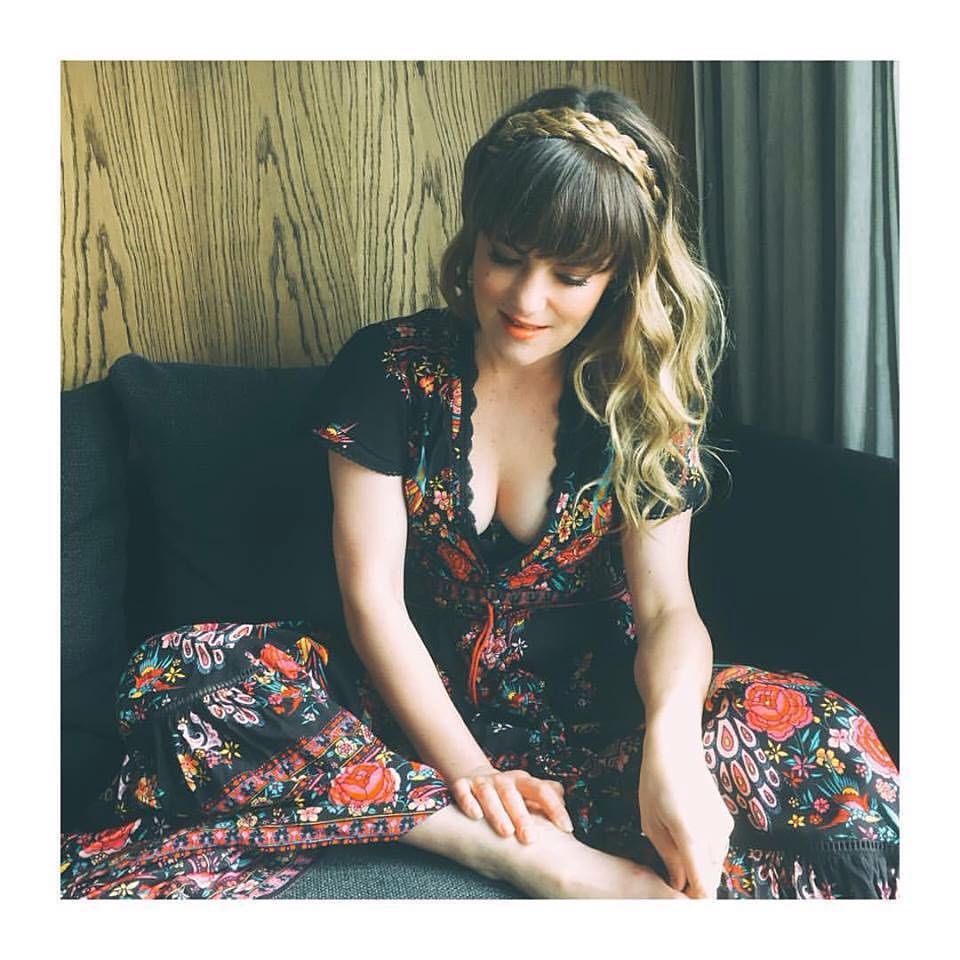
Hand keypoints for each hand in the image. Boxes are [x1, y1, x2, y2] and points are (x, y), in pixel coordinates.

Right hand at [449, 765, 574, 843]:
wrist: (478, 778)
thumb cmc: (511, 795)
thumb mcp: (530, 794)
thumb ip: (549, 801)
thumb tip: (568, 817)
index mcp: (524, 782)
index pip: (542, 791)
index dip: (554, 808)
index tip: (566, 828)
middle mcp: (504, 780)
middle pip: (513, 795)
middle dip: (522, 816)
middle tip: (530, 839)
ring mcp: (482, 782)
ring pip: (489, 794)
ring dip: (497, 812)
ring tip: (506, 832)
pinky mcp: (463, 785)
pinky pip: (463, 791)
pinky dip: (468, 802)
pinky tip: (475, 816)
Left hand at [637, 723, 733, 897]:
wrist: (676, 746)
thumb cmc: (655, 781)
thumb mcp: (651, 822)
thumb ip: (668, 858)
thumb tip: (678, 884)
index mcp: (692, 837)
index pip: (703, 888)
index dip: (693, 903)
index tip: (679, 906)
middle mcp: (715, 835)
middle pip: (711, 879)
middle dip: (694, 887)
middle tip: (672, 884)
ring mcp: (724, 827)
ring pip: (715, 865)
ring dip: (699, 869)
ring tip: (675, 861)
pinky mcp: (726, 820)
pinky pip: (717, 848)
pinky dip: (705, 853)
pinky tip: (686, 840)